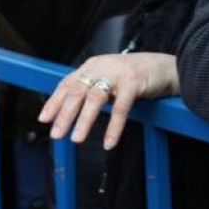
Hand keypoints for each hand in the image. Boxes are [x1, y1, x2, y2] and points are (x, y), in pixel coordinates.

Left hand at [39, 53, 178, 149]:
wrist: (165, 66)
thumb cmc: (135, 75)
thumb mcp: (109, 77)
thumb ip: (91, 87)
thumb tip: (69, 109)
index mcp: (92, 65)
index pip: (67, 84)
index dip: (54, 101)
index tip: (43, 119)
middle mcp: (101, 66)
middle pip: (77, 91)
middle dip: (64, 114)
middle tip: (56, 134)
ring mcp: (117, 73)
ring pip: (95, 98)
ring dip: (84, 120)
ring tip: (76, 139)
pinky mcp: (133, 82)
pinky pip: (120, 108)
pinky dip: (113, 127)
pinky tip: (109, 142)